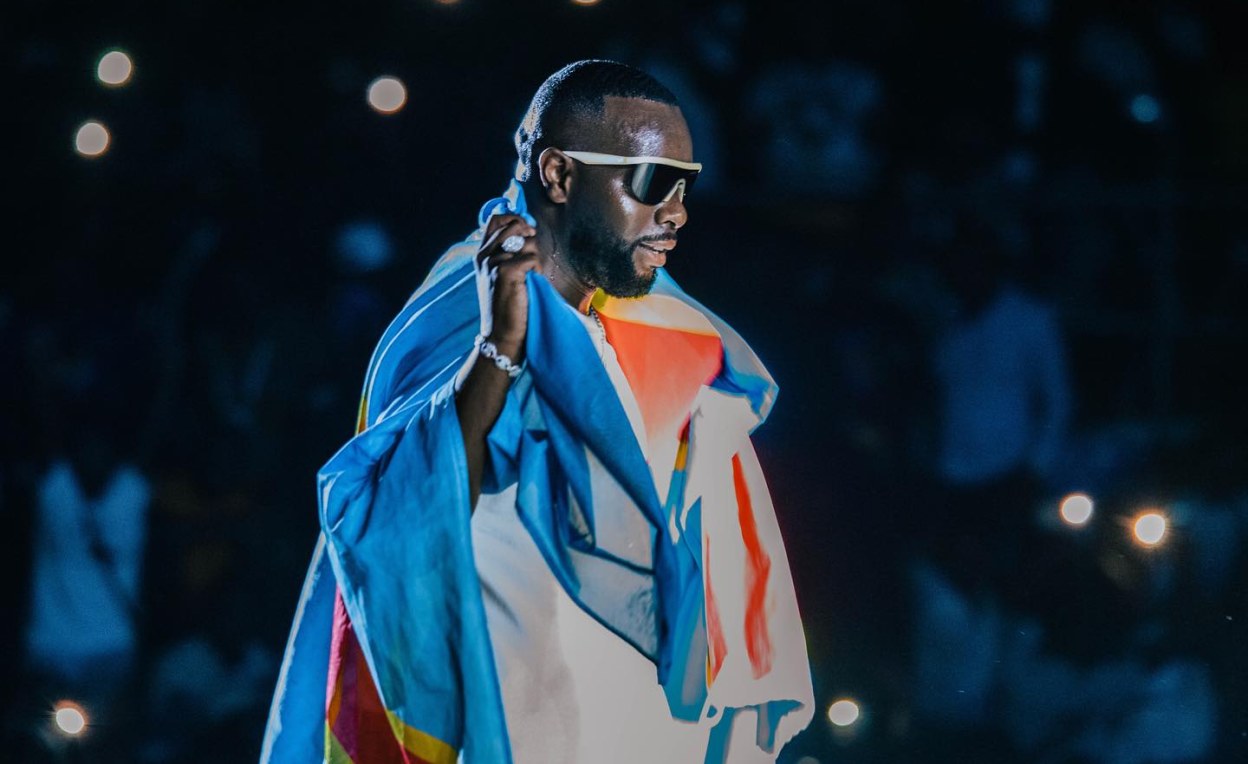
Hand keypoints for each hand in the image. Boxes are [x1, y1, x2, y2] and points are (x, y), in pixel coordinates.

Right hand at [477, 214, 539, 361]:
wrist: (501, 333)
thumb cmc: (507, 305)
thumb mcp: (502, 275)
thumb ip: (509, 253)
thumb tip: (529, 229)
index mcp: (482, 253)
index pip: (496, 219)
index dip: (514, 218)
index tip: (526, 231)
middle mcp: (484, 255)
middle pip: (514, 224)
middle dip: (529, 235)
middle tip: (532, 255)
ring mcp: (493, 262)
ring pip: (527, 242)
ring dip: (535, 258)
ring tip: (530, 277)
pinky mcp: (506, 272)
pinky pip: (532, 258)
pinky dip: (537, 271)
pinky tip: (530, 285)